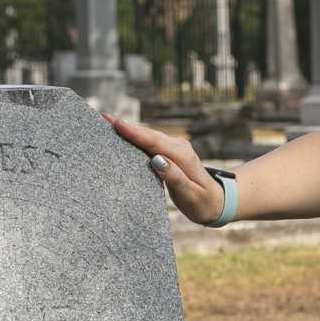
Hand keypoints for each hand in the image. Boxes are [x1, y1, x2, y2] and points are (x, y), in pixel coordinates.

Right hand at [104, 113, 225, 224]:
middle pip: (148, 134)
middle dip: (125, 126)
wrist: (217, 201)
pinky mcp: (169, 151)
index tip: (116, 123)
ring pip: (148, 136)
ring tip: (106, 122)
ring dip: (128, 129)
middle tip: (103, 118)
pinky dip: (135, 137)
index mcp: (182, 156)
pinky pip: (150, 142)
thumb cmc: (202, 202)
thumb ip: (174, 177)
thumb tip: (157, 160)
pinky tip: (121, 133)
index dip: (134, 132)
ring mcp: (174, 147)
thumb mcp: (190, 194)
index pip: (154, 142)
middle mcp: (178, 147)